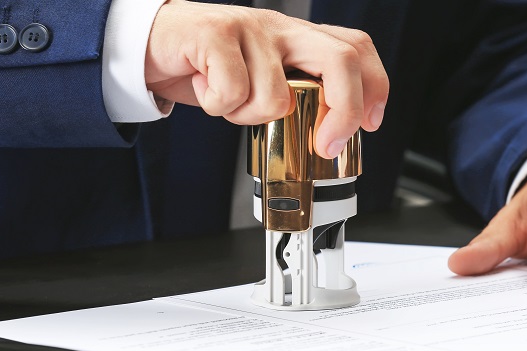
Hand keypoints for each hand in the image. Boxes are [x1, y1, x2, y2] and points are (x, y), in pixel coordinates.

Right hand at [144, 0, 388, 158]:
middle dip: (343, 112)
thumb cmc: (210, 68)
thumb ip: (296, 97)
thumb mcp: (263, 82)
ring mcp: (251, 29)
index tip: (370, 124)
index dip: (374, 87)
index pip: (355, 49)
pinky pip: (234, 91)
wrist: (152, 44)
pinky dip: (218, 105)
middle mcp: (281, 29)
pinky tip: (207, 89)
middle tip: (326, 144)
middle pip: (340, 61)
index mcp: (299, 40)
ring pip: (277, 96)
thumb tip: (331, 137)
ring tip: (230, 101)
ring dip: (249, 116)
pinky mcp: (215, 33)